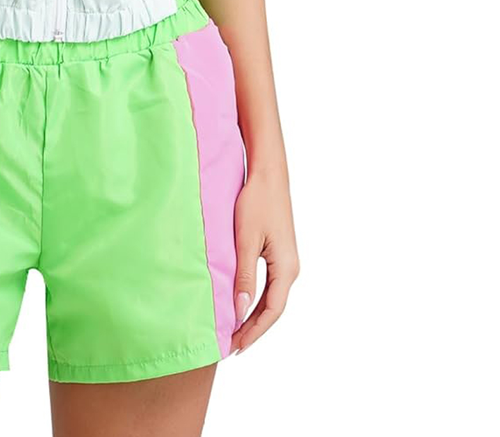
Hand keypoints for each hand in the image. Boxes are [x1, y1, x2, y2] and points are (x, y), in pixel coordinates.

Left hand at [230, 163, 299, 353]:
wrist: (267, 174)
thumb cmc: (256, 203)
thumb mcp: (246, 241)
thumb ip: (244, 276)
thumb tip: (239, 310)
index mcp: (286, 268)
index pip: (271, 311)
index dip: (254, 331)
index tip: (236, 346)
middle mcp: (291, 268)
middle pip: (273, 308)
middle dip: (252, 328)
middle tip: (231, 346)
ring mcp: (286, 260)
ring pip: (270, 297)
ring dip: (253, 315)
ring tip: (234, 330)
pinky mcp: (279, 252)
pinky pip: (268, 284)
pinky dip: (255, 298)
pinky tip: (241, 303)